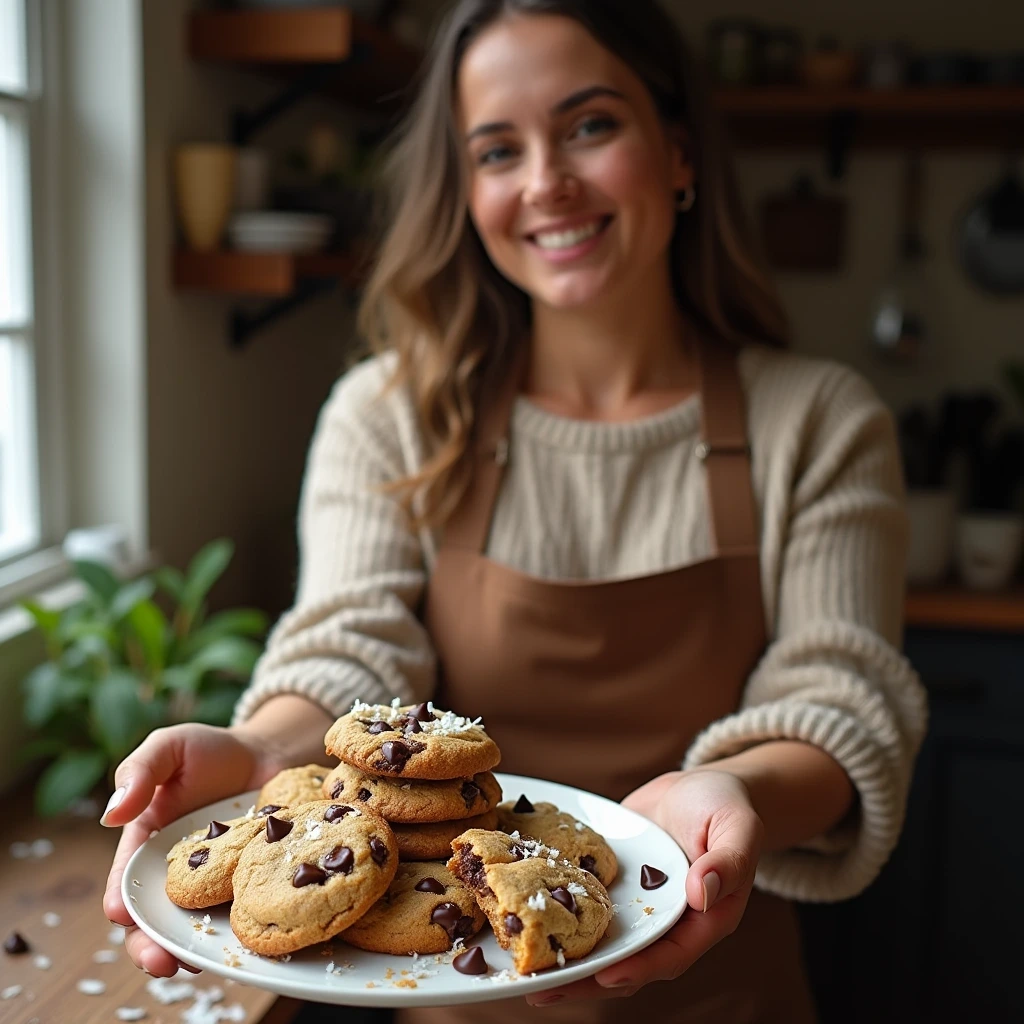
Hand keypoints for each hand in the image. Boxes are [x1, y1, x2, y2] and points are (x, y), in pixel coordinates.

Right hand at [101, 723, 289, 977]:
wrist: (268, 753)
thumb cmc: (210, 750)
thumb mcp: (170, 747)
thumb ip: (139, 772)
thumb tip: (112, 814)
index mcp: (146, 846)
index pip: (126, 884)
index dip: (122, 905)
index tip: (122, 916)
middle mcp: (176, 875)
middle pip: (154, 922)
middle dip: (151, 947)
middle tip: (161, 962)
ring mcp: (214, 885)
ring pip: (196, 928)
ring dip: (193, 949)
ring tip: (199, 961)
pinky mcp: (249, 886)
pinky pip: (241, 916)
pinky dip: (241, 931)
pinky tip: (246, 940)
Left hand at [526, 769, 762, 1006]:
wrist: (700, 788)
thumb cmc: (727, 807)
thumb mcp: (738, 828)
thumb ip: (728, 861)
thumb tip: (703, 892)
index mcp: (703, 920)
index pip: (669, 955)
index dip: (638, 968)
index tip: (606, 975)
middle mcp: (666, 923)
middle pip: (627, 960)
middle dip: (586, 978)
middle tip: (543, 988)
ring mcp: (638, 907)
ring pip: (602, 941)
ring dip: (567, 958)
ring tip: (525, 974)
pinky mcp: (615, 887)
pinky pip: (589, 906)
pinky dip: (562, 915)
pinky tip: (528, 919)